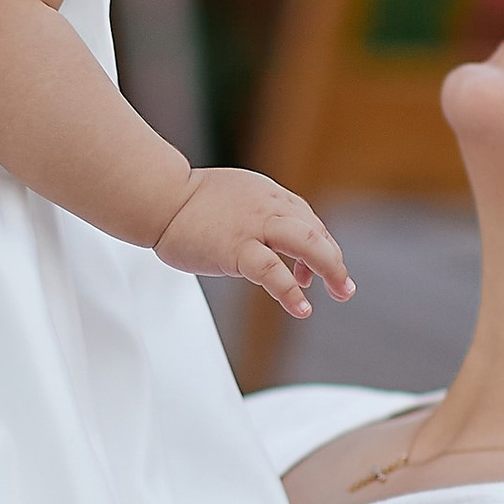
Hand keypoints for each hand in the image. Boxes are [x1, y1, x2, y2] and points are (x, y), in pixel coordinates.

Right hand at [153, 168, 352, 315]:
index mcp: (270, 196)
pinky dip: (291, 291)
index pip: (310, 223)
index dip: (321, 249)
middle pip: (317, 233)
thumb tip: (271, 243)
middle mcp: (270, 208)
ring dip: (330, 269)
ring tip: (339, 293)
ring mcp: (255, 227)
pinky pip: (272, 271)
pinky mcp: (237, 248)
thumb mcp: (238, 197)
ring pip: (307, 244)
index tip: (315, 274)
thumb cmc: (190, 201)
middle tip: (344, 288)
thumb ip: (260, 214)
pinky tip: (301, 307)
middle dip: (336, 263)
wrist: (159, 197)